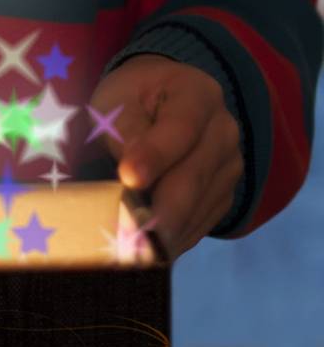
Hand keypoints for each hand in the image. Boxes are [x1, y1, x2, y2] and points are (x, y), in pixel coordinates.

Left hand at [85, 53, 243, 260]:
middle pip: (193, 176)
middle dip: (160, 211)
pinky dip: (172, 238)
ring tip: (129, 252)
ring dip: (164, 232)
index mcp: (197, 94)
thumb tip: (131, 177)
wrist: (160, 104)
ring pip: (196, 207)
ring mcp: (228, 167)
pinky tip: (146, 250)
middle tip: (128, 237)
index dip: (155, 154)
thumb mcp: (118, 101)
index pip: (180, 128)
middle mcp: (223, 131)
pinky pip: (199, 223)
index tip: (128, 177)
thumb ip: (124, 132)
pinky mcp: (223, 196)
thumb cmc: (131, 100)